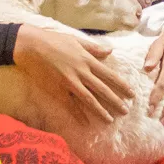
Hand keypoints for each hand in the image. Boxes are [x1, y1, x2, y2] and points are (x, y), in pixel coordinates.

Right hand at [15, 24, 133, 125]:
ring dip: (100, 111)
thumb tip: (110, 50)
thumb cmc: (54, 40)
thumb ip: (94, 48)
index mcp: (87, 60)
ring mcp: (70, 82)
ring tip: (110, 120)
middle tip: (126, 111)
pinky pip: (70, 104)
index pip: (109, 75)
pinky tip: (86, 123)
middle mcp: (81, 72)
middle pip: (102, 89)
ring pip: (89, 99)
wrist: (32, 46)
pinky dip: (78, 114)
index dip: (121, 85)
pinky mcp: (57, 89)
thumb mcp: (77, 40)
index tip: (131, 94)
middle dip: (115, 101)